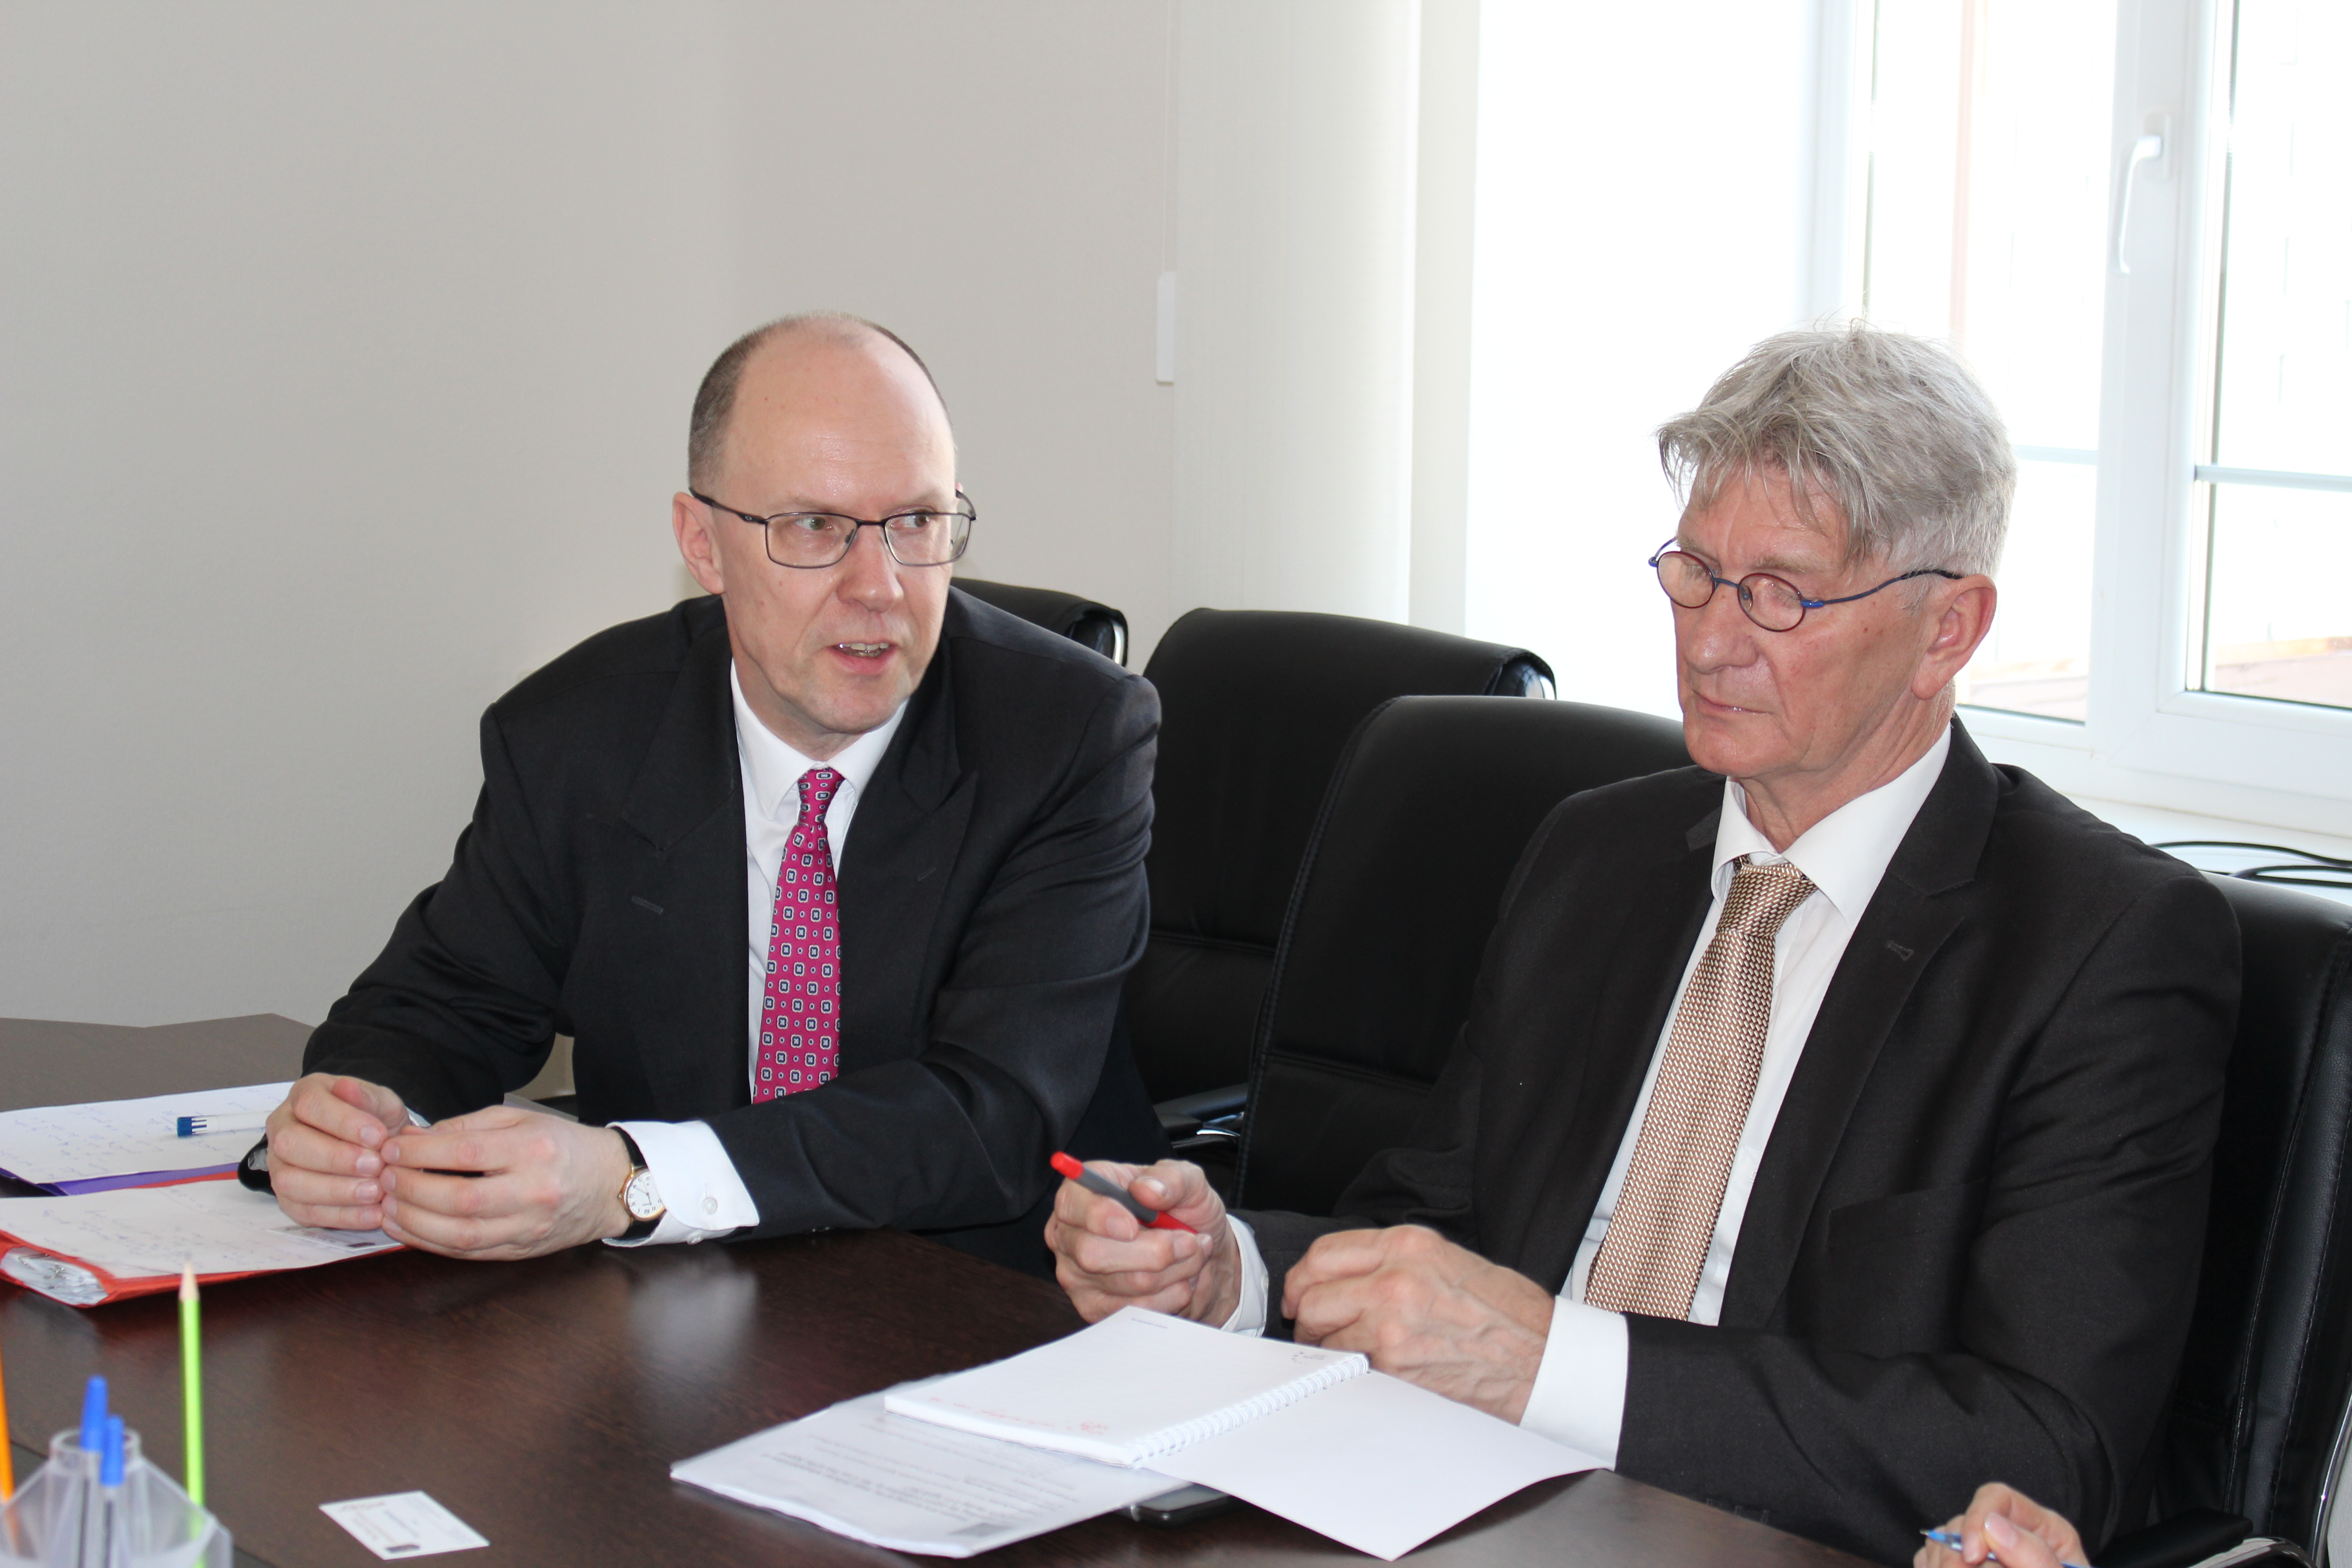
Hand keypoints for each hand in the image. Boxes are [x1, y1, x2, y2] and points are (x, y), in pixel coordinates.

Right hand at [264, 1073, 412, 1229]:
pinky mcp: (288, 1199)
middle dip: (335, 1158)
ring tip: (375, 1192)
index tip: (378, 1136)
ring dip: (335, 1190)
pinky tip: (372, 1215)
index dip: (342, 1122)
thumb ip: (367, 1097)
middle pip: (290, 1144)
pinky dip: (340, 1216)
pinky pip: (304, 1211)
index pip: (309, 1105)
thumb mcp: (381, 1101)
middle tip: (375, 1166)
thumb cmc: (374, 1119)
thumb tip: (346, 1087)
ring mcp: (279, 1165)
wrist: (376, 1146)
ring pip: (289, 1181)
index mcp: (303, 1096)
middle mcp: (282, 1129)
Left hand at [375, 1106, 634, 1259]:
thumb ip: (468, 1126)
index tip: (392, 1148)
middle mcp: (533, 1191)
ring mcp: (528, 1227)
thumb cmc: (562, 1146)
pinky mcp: (521, 1250)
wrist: (609, 1184)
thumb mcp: (522, 1120)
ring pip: (460, 1234)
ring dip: (414, 1222)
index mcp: (534, 1150)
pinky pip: (468, 1253)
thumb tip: (415, 1139)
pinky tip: (409, 1229)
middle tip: (384, 1177)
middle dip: (411, 1188)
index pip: (466, 1152)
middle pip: (459, 1197)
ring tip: (387, 1205)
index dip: (420, 1152)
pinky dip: (431, 1243)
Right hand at [1046, 1159, 1240, 1324]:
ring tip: (1193, 1256)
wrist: (1199, 1256)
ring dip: (1174, 1271)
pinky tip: (1180, 1279)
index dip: (1100, 1216)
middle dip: (1155, 1250)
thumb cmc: (1184, 1212)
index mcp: (1083, 1193)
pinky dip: (1170, 1295)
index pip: (1072, 1204)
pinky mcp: (1095, 1308)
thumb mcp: (1188, 1182)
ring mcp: (1077, 1275)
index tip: (1133, 1226)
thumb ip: (1171, 1178)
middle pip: (1094, 1253)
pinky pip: (1135, 1309)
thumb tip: (1146, 1190)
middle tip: (1189, 1241)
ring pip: (1126, 1283)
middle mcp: (1069, 1234)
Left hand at [1281, 1225, 1553, 1423]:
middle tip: (1312, 1327)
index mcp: (1409, 1246)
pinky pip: (1347, 1365)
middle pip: (1314, 1294)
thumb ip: (1395, 1261)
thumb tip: (1347, 1276)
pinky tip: (1368, 1367)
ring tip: (1344, 1350)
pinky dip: (1348, 1368)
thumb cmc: (1506, 1312)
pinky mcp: (1395, 1364)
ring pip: (1324, 1334)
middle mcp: (1395, 1278)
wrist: (1541, 1357)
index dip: (1304, 1276)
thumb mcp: (1449, 1260)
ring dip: (1325, 1346)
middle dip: (1307, 1314)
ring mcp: (1391, 1323)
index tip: (1302, 1292)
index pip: (1325, 1253)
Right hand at [1915, 1483, 2085, 1567]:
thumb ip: (2037, 1559)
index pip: (1997, 1499)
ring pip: (1939, 1543)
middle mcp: (2010, 1536)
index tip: (1971, 1556)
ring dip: (1942, 1566)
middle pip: (1961, 1523)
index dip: (1976, 1520)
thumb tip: (1993, 1526)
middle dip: (1954, 1557)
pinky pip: (1929, 1561)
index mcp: (2045, 1533)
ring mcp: (1985, 1555)